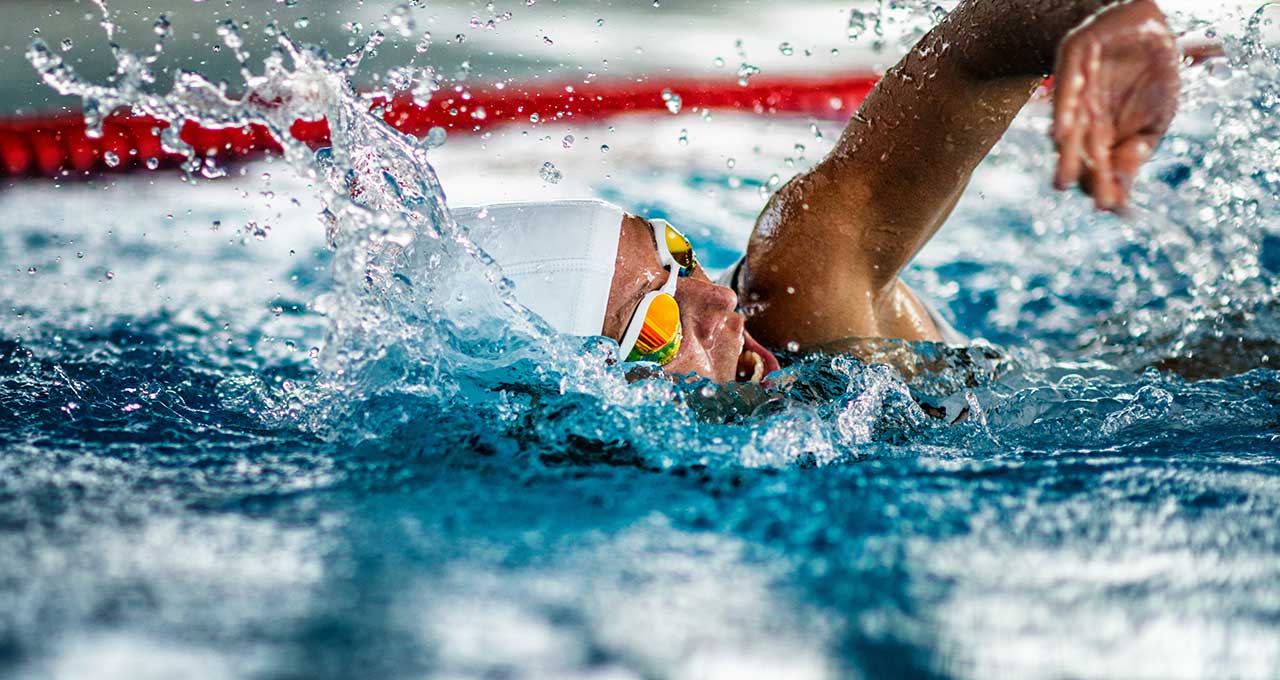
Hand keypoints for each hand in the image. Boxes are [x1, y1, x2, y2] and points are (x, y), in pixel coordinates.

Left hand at [1052, 0, 1179, 211]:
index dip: (1107, 186)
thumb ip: (1139, 148)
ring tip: (1064, 182)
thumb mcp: (1157, 117)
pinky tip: (1062, 135)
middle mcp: (1085, 118)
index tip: (1115, 208)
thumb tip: (1125, 181)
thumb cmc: (1153, 73)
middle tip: (1096, 203)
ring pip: (1068, 130)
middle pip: (1083, 154)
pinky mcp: (1073, 61)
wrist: (1150, 24)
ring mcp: (1076, 92)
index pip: (1101, 167)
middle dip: (1089, 179)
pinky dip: (1064, 112)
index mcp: (1104, 133)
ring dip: (1066, 156)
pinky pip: (1067, 90)